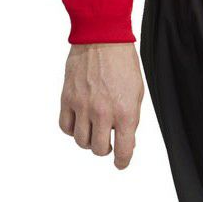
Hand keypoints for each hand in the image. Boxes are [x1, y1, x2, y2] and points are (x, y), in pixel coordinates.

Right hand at [59, 43, 143, 168]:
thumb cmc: (122, 63)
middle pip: (99, 149)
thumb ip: (130, 119)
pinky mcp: (67, 98)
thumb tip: (124, 139)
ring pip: (81, 141)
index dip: (122, 161)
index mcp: (125, 112)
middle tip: (107, 140)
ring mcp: (82, 106)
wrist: (102, 38)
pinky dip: (72, 130)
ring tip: (93, 130)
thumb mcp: (137, 94)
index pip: (123, 150)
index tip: (120, 163)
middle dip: (105, 149)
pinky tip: (79, 123)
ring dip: (88, 141)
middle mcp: (102, 112)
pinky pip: (65, 126)